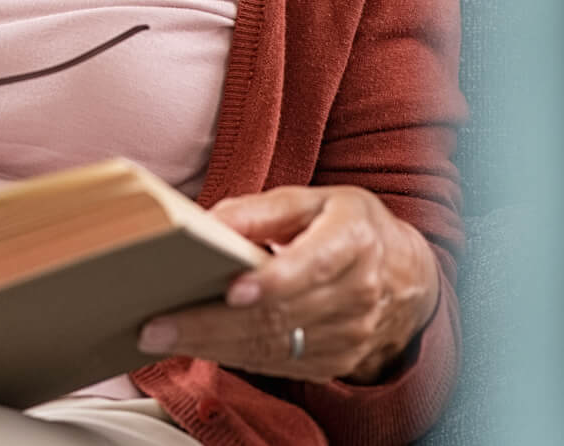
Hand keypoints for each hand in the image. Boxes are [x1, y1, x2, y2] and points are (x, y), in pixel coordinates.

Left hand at [136, 185, 439, 383]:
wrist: (404, 277)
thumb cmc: (347, 227)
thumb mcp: (314, 200)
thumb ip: (262, 209)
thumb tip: (208, 222)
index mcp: (353, 241)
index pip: (314, 265)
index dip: (274, 280)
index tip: (232, 289)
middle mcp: (357, 294)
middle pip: (279, 314)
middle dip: (213, 322)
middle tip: (159, 324)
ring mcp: (348, 335)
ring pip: (271, 345)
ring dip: (212, 345)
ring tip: (161, 337)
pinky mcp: (332, 361)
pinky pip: (275, 363)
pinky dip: (230, 356)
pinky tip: (193, 347)